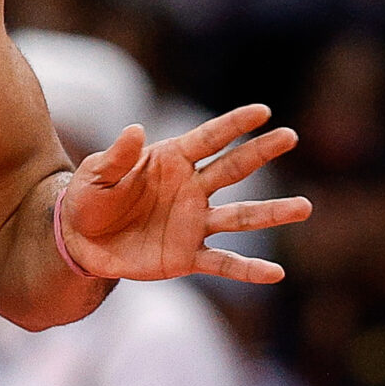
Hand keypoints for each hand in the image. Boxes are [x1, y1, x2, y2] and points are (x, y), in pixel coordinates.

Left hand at [55, 105, 309, 285]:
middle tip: (290, 136)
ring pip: (240, 216)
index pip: (208, 139)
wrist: (80, 242)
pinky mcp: (188, 255)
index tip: (263, 112)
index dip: (234, 125)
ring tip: (304, 207)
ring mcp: (194, 222)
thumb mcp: (94, 175)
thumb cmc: (89, 199)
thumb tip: (135, 130)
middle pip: (233, 168)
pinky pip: (224, 263)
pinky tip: (276, 273)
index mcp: (171, 160)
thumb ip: (116, 157)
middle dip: (261, 152)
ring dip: (272, 213)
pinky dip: (249, 270)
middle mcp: (191, 188)